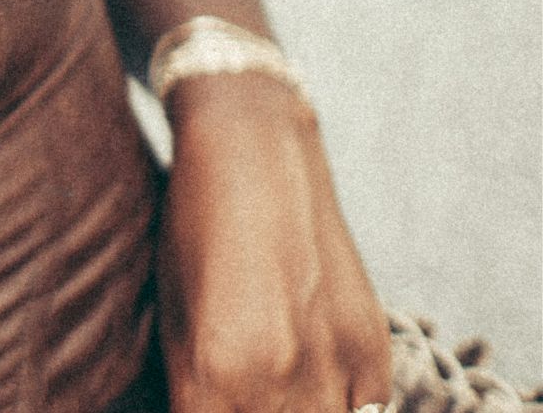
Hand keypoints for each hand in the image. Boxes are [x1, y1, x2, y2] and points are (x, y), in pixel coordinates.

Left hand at [157, 73, 393, 412]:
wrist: (252, 157)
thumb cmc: (191, 233)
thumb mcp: (171, 319)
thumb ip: (192, 390)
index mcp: (213, 374)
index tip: (199, 405)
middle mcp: (277, 378)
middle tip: (235, 395)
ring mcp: (333, 364)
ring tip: (274, 394)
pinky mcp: (373, 346)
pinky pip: (370, 412)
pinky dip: (342, 410)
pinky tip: (314, 393)